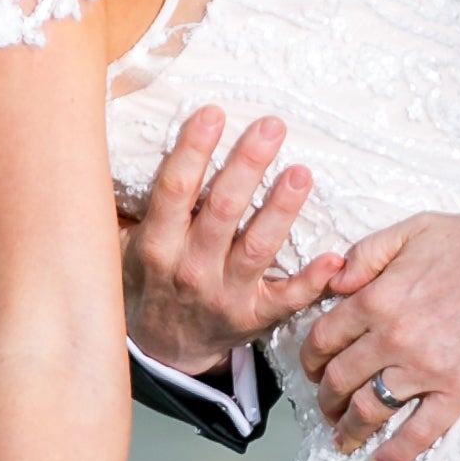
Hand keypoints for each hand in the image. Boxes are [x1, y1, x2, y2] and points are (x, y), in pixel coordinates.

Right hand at [122, 107, 343, 375]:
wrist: (165, 348)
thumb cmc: (154, 278)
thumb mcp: (127, 244)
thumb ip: (133, 204)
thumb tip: (125, 143)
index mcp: (157, 245)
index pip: (175, 191)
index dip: (193, 150)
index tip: (214, 113)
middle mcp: (190, 269)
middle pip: (222, 211)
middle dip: (247, 166)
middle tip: (272, 127)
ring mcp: (225, 295)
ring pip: (257, 248)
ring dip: (281, 209)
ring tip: (301, 173)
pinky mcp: (255, 316)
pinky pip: (287, 299)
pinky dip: (312, 281)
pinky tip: (334, 257)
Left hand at [299, 212, 459, 460]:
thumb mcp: (415, 228)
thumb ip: (366, 252)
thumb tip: (334, 282)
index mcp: (378, 298)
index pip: (324, 338)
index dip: (311, 357)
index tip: (312, 367)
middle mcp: (393, 338)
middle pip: (339, 379)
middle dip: (325, 396)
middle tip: (325, 404)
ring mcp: (425, 369)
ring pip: (368, 410)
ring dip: (348, 428)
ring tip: (342, 438)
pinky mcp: (459, 392)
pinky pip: (418, 433)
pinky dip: (394, 454)